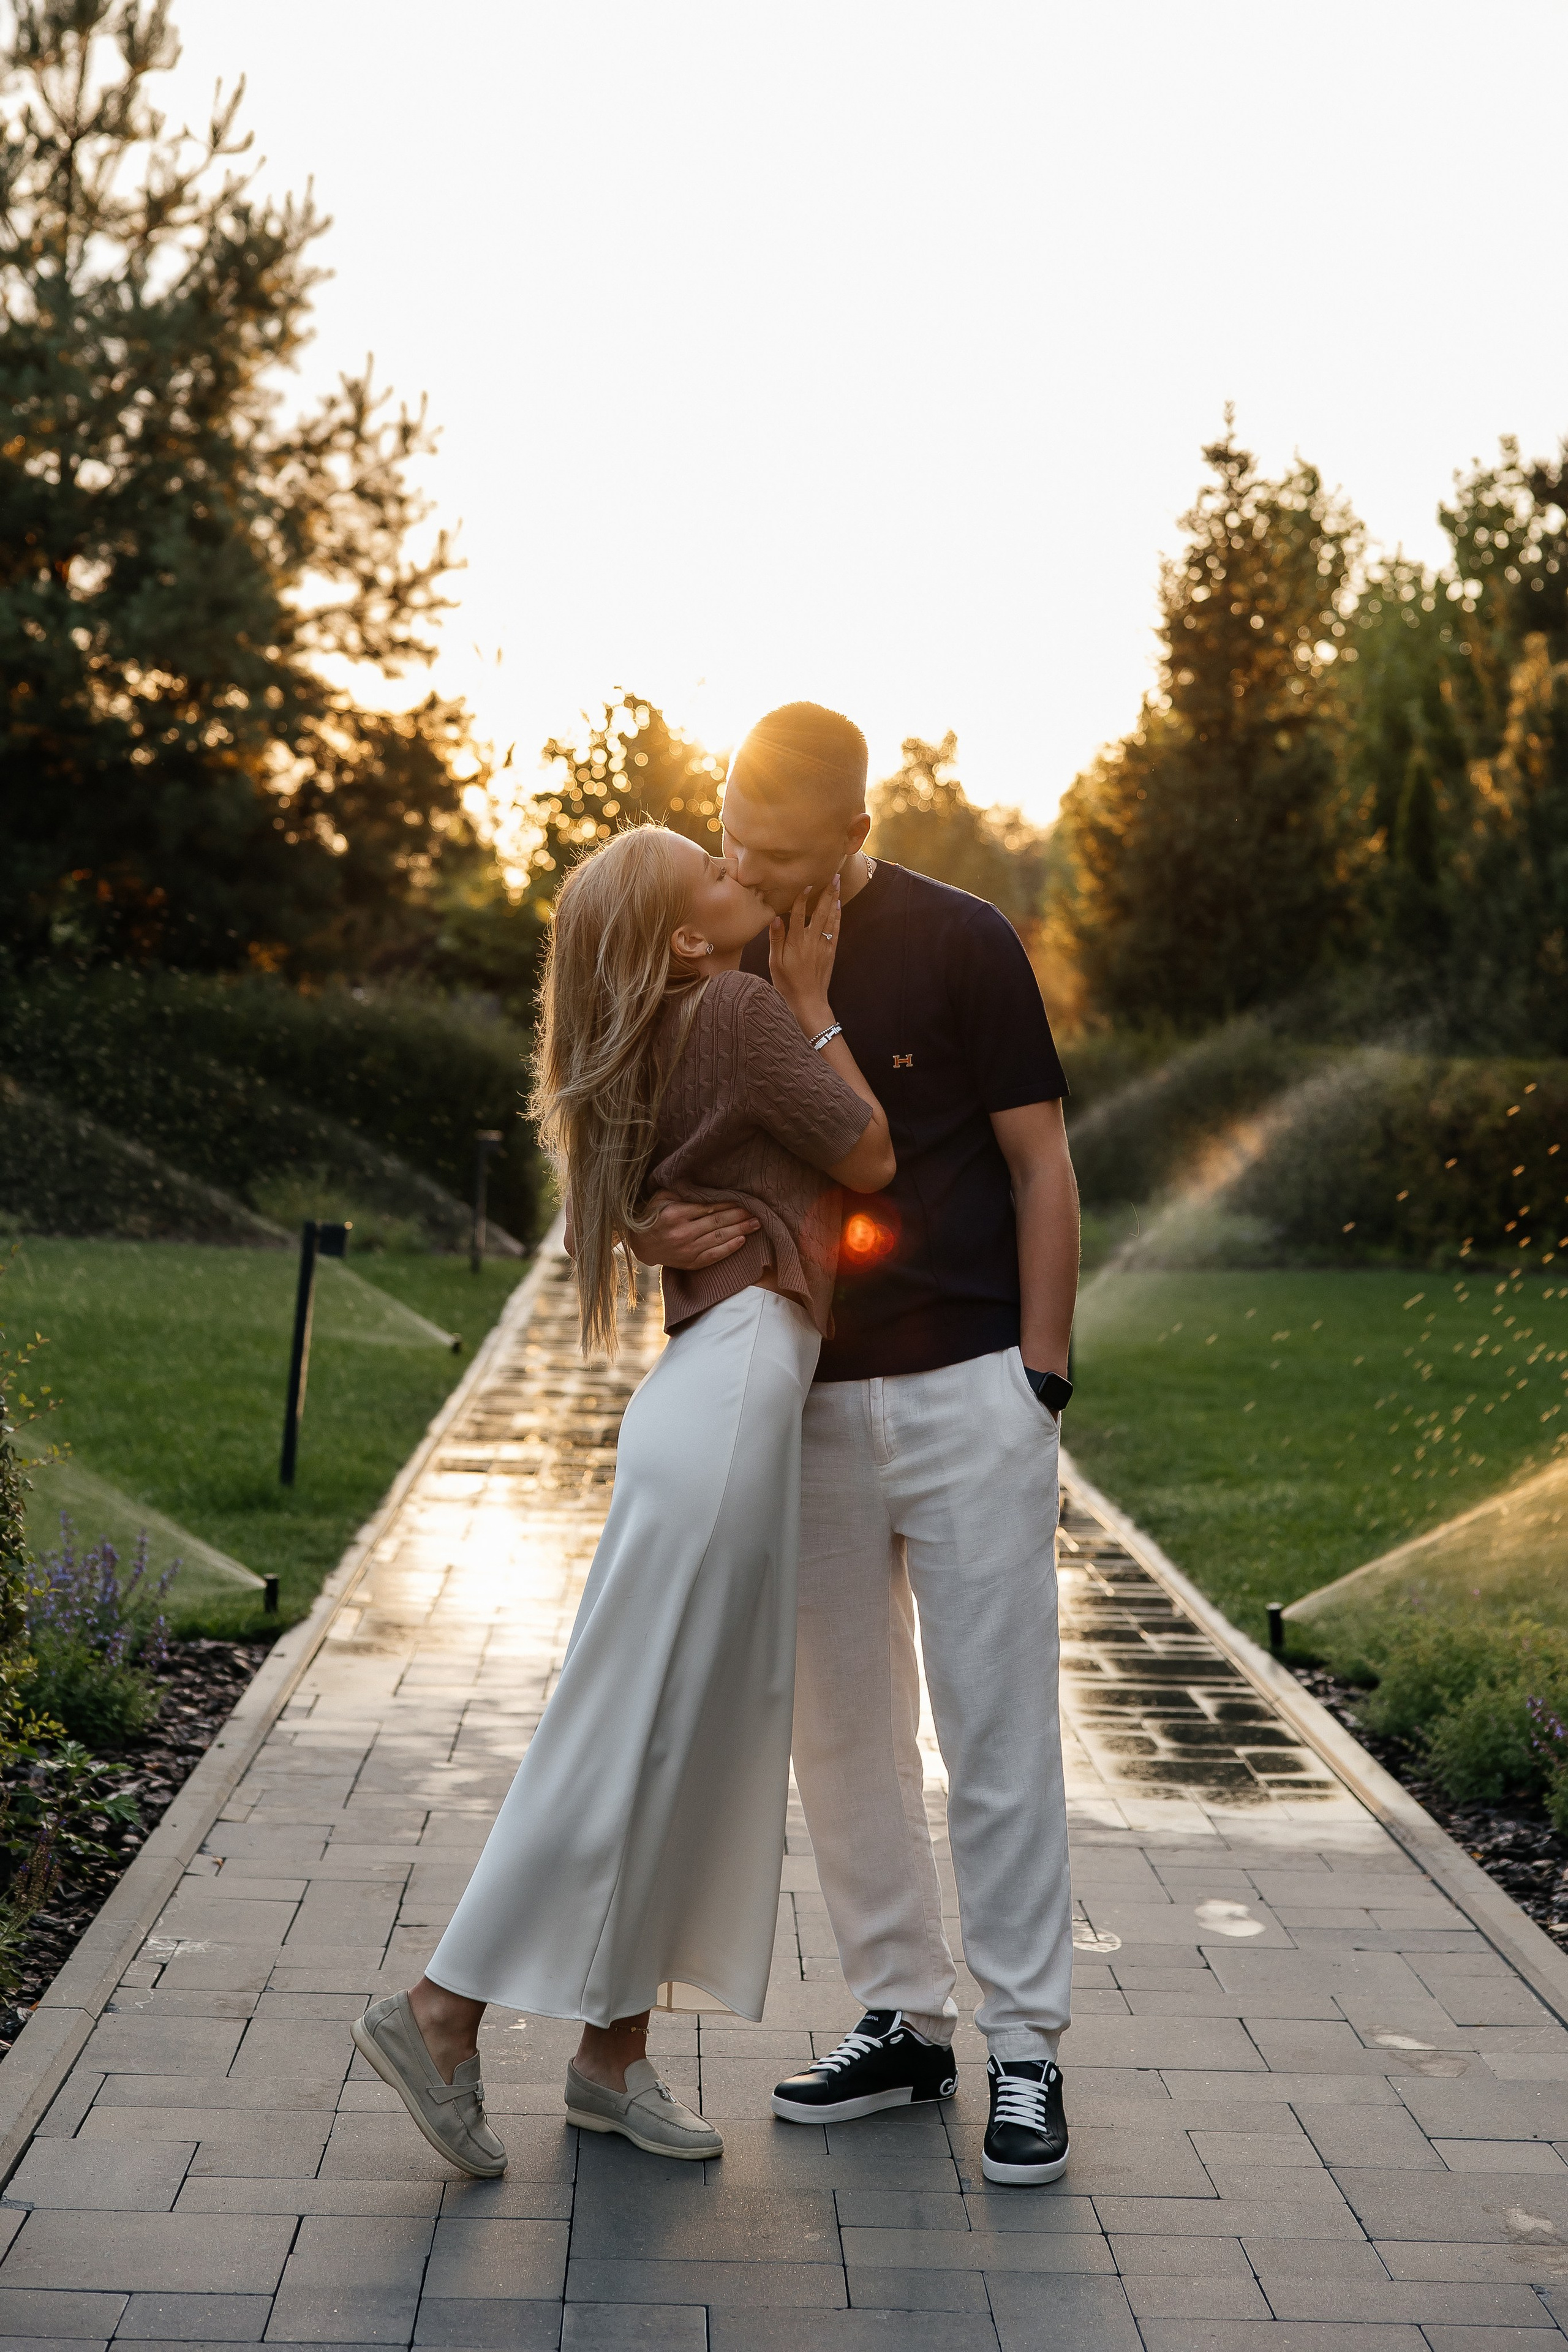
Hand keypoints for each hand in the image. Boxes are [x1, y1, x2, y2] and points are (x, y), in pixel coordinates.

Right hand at [629, 1193, 759, 1270]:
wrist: (640, 1245)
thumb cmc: (652, 1216)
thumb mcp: (661, 1198)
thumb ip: (680, 1191)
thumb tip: (702, 1183)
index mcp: (676, 1214)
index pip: (708, 1207)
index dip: (728, 1203)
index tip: (743, 1199)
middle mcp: (682, 1233)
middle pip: (717, 1223)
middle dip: (739, 1216)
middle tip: (757, 1211)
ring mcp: (687, 1250)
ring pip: (719, 1238)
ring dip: (740, 1230)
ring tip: (755, 1224)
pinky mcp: (690, 1263)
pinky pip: (714, 1256)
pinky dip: (729, 1248)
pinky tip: (742, 1240)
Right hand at [769, 871, 840, 1036]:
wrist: (807, 1001)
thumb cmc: (787, 983)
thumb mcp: (775, 962)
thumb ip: (776, 939)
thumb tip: (776, 917)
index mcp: (796, 942)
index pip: (799, 913)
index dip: (803, 897)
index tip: (807, 883)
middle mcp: (811, 940)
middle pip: (821, 911)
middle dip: (827, 892)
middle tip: (833, 876)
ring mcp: (823, 945)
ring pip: (830, 918)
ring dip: (834, 900)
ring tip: (837, 884)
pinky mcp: (830, 952)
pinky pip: (835, 930)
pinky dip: (837, 917)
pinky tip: (838, 906)